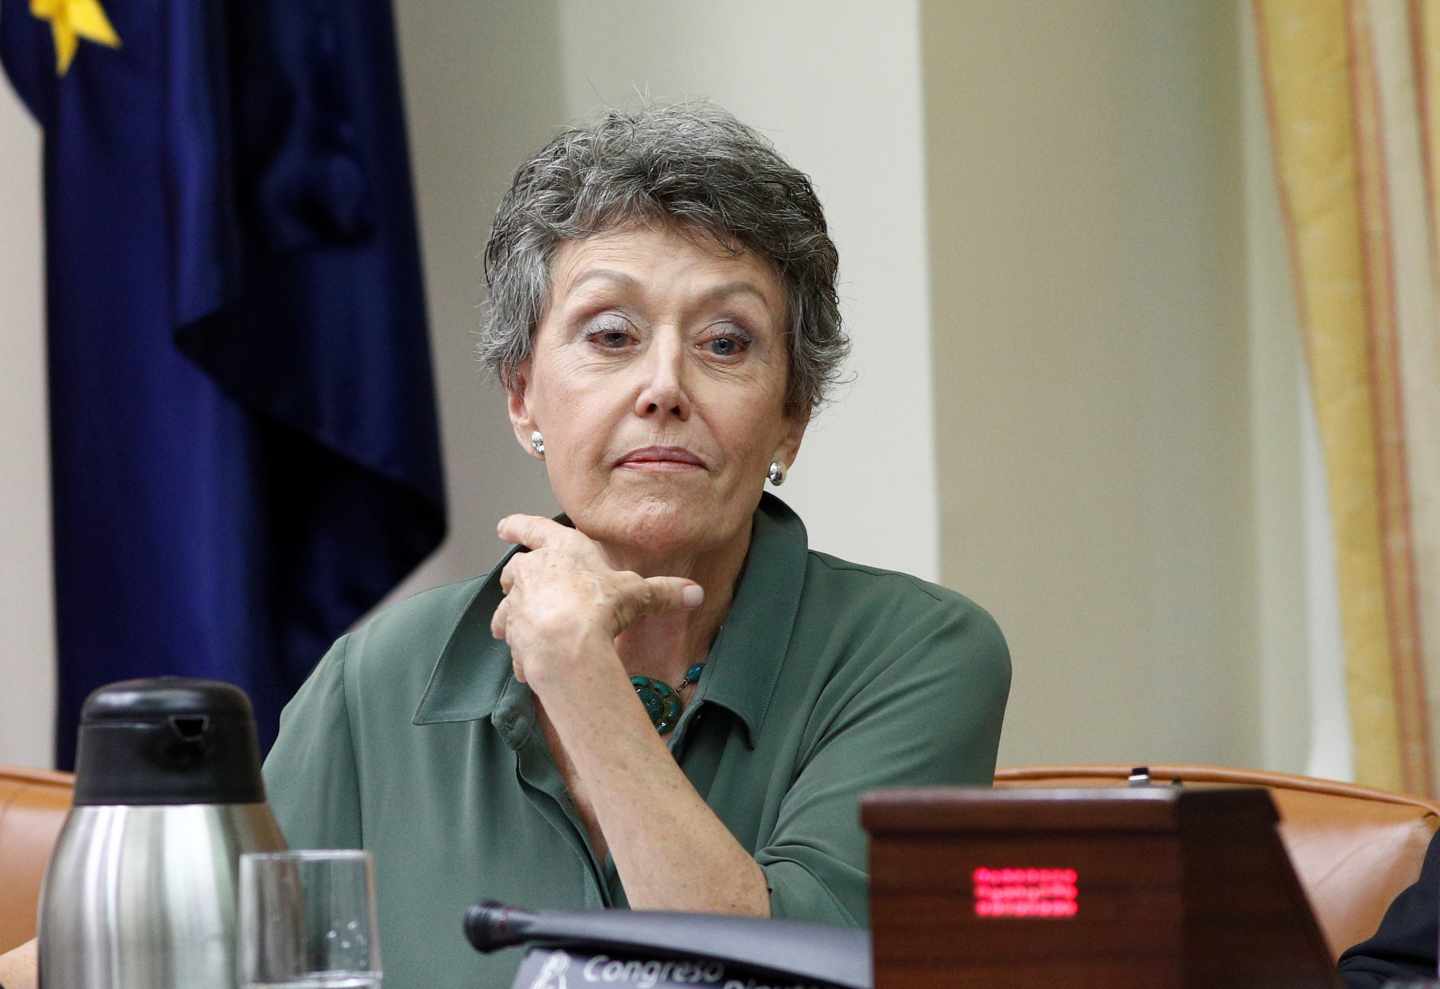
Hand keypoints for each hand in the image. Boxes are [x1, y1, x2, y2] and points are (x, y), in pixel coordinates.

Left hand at [491, 515, 703, 689]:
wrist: (567, 643)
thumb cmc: (599, 605)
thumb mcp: (637, 595)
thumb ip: (663, 593)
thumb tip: (695, 593)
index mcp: (559, 549)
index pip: (531, 528)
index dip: (517, 526)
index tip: (503, 526)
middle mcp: (531, 571)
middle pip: (515, 569)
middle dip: (516, 577)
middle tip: (519, 585)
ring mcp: (517, 603)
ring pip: (505, 607)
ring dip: (510, 616)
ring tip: (517, 627)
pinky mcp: (512, 634)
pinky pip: (515, 643)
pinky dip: (522, 650)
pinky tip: (531, 662)